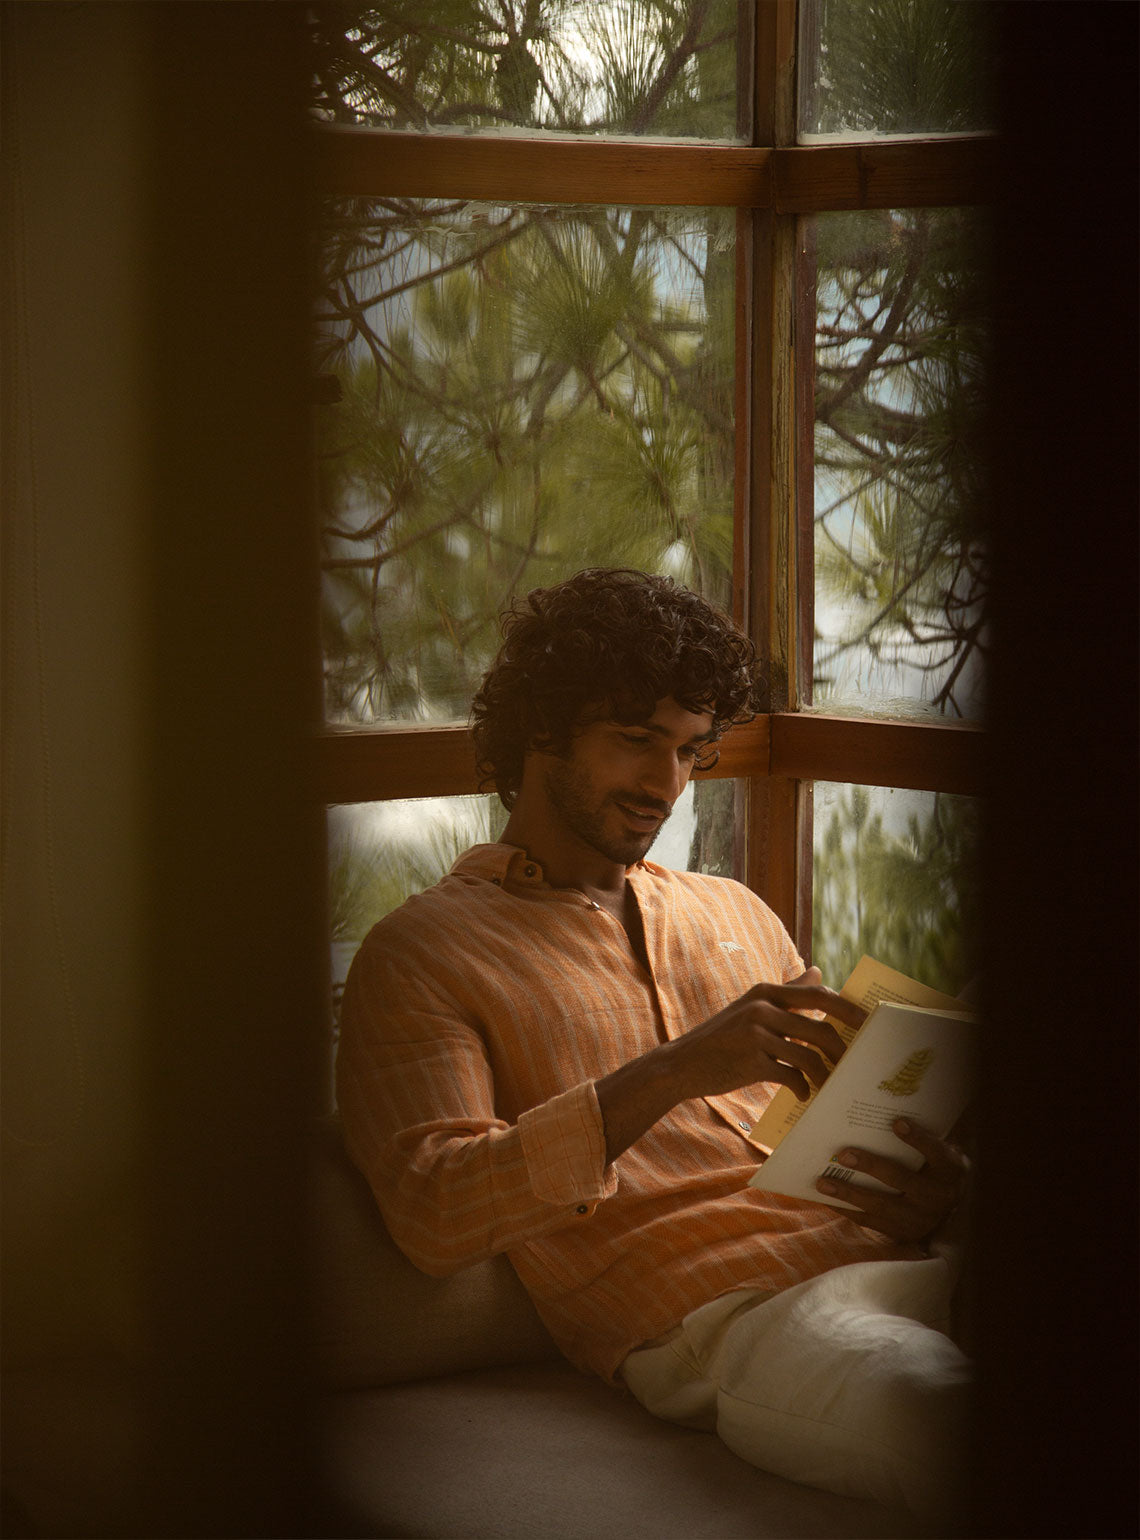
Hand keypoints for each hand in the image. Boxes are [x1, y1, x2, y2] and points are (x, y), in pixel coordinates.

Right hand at [671, 966, 860, 1103]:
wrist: (682, 1064)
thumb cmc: (722, 1038)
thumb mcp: (751, 1007)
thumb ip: (787, 991)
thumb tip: (818, 970)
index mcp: (765, 992)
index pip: (817, 995)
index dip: (847, 1008)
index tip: (868, 1021)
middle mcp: (762, 1008)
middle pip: (820, 1028)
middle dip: (841, 1049)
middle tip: (851, 1064)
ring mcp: (756, 1035)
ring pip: (809, 1056)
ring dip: (823, 1075)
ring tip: (825, 1085)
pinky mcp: (752, 1062)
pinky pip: (792, 1077)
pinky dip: (802, 1088)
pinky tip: (802, 1094)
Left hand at [815, 1118, 969, 1242]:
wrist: (949, 1209)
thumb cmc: (935, 1166)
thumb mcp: (940, 1150)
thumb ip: (921, 1136)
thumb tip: (884, 1111)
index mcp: (950, 1169)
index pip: (936, 1152)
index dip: (918, 1139)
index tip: (897, 1122)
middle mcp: (938, 1196)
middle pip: (901, 1179)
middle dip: (871, 1166)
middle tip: (844, 1155)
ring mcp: (919, 1218)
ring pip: (881, 1205)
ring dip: (849, 1193)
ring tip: (823, 1182)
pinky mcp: (902, 1233)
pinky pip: (871, 1222)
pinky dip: (847, 1210)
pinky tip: (827, 1199)